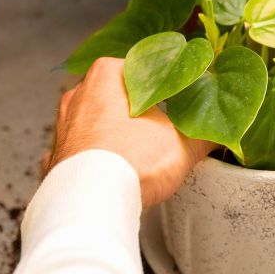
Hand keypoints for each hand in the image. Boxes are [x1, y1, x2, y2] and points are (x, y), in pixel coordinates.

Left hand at [44, 58, 214, 205]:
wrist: (93, 203)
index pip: (142, 69)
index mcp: (106, 75)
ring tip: (139, 154)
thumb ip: (205, 135)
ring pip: (95, 124)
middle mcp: (78, 94)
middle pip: (116, 95)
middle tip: (162, 129)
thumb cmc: (133, 161)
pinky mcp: (55, 158)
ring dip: (114, 136)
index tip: (178, 100)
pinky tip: (111, 173)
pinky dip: (94, 161)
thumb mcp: (184, 144)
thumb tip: (219, 134)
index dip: (164, 86)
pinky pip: (80, 153)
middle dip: (137, 111)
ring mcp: (62, 127)